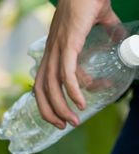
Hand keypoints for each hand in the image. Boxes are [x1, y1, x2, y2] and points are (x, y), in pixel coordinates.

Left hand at [34, 0, 121, 128]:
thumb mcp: (98, 18)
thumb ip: (108, 28)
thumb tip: (120, 35)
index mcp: (53, 50)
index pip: (45, 82)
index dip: (52, 100)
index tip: (68, 109)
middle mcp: (50, 52)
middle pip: (42, 90)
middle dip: (50, 112)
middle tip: (63, 126)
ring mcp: (57, 48)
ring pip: (52, 86)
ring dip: (61, 106)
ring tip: (73, 121)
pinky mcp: (68, 43)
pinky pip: (66, 73)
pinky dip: (72, 90)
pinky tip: (80, 102)